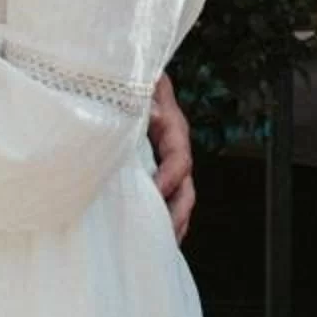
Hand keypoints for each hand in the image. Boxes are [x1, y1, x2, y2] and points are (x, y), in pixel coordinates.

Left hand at [148, 74, 194, 240]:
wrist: (130, 72)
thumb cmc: (133, 76)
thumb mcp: (141, 83)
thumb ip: (145, 96)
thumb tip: (151, 112)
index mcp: (173, 128)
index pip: (179, 158)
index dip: (171, 177)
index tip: (157, 192)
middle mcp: (175, 147)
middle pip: (185, 185)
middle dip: (178, 211)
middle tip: (168, 233)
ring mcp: (167, 160)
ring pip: (179, 195)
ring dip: (175, 220)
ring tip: (166, 244)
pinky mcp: (155, 167)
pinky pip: (165, 195)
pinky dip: (163, 214)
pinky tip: (154, 236)